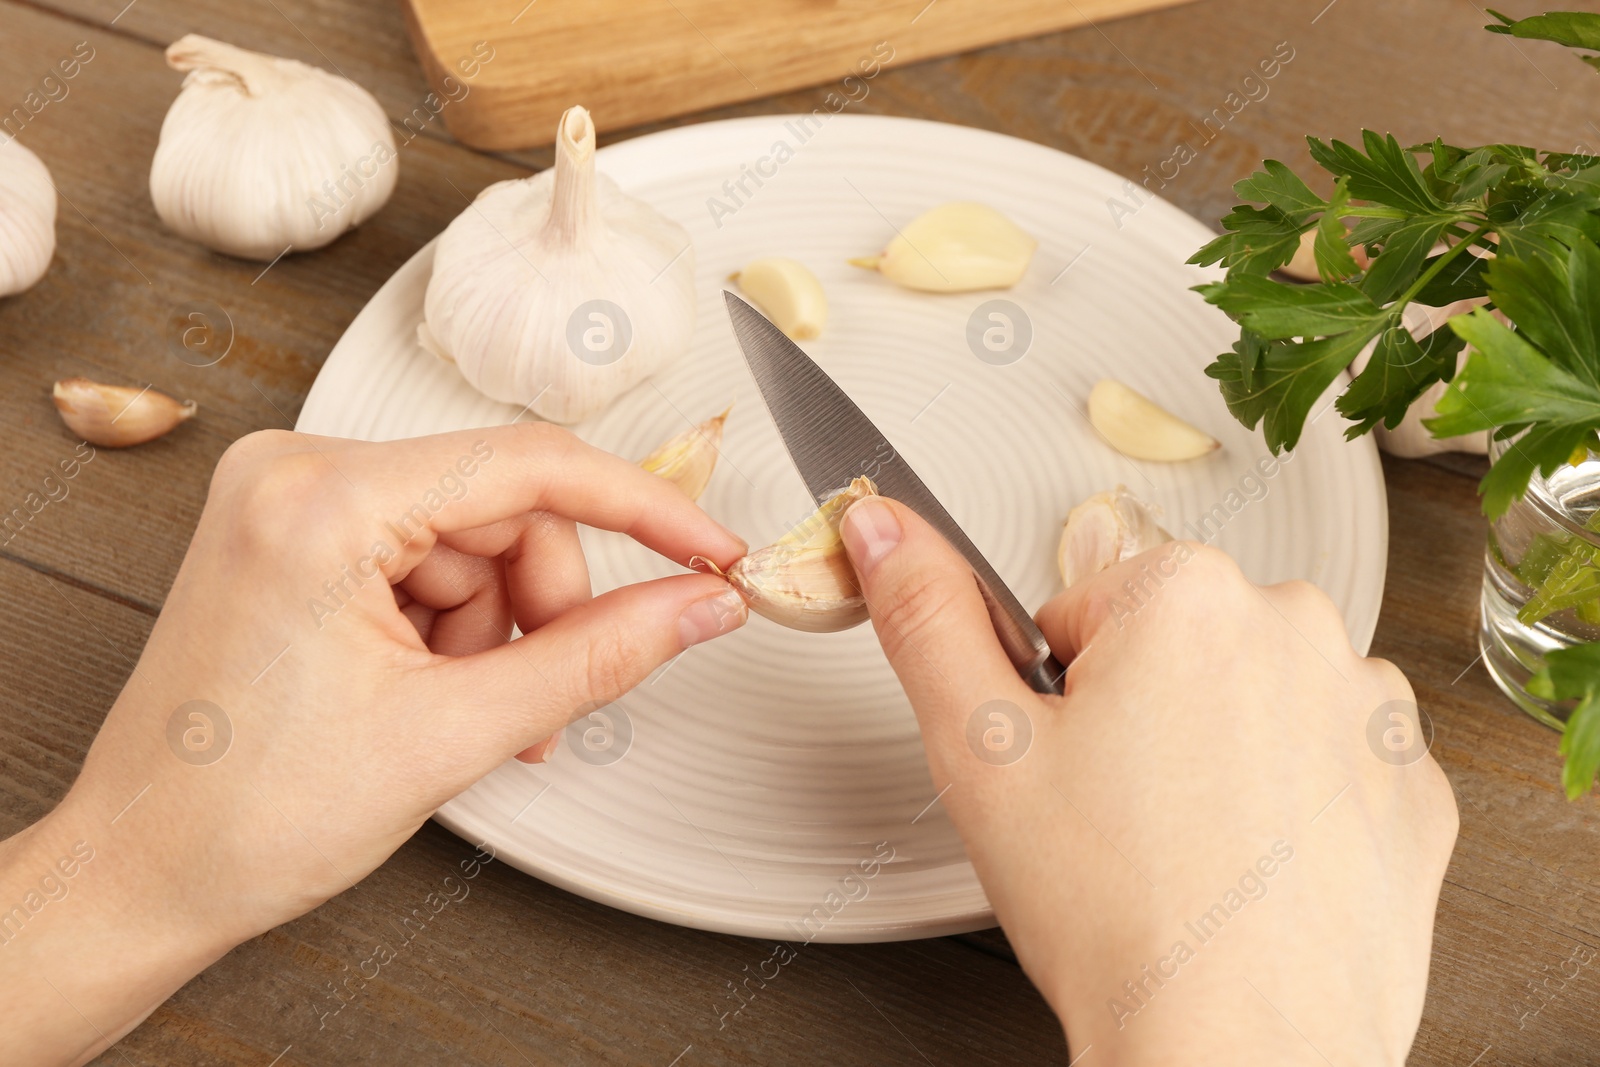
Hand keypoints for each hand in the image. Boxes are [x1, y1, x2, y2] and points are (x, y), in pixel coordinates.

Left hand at [0, 425, 747, 1065]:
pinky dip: (455, 630)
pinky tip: (437, 696)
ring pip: (472, 541)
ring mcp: (289, 504)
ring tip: (471, 715)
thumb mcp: (453, 734)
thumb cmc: (245, 816)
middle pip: (503, 508)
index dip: (643, 510)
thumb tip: (696, 606)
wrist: (142, 875)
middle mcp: (293, 476)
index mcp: (320, 501)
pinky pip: (425, 560)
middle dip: (543, 607)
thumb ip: (597, 657)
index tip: (708, 550)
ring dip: (499, 630)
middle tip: (546, 696)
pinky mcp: (294, 538)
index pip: (531, 465)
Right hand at [840, 496, 1457, 1065]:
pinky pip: (1327, 767)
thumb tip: (883, 525)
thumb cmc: (1118, 914)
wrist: (1237, 1049)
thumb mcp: (979, 746)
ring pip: (1252, 703)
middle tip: (1115, 817)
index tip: (1067, 770)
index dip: (1052, 701)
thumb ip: (923, 613)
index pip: (1077, 616)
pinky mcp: (1415, 790)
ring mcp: (1370, 710)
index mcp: (1184, 594)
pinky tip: (1249, 869)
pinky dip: (1289, 808)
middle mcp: (1297, 626)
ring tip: (1182, 851)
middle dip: (1136, 716)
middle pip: (1171, 649)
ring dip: (1217, 756)